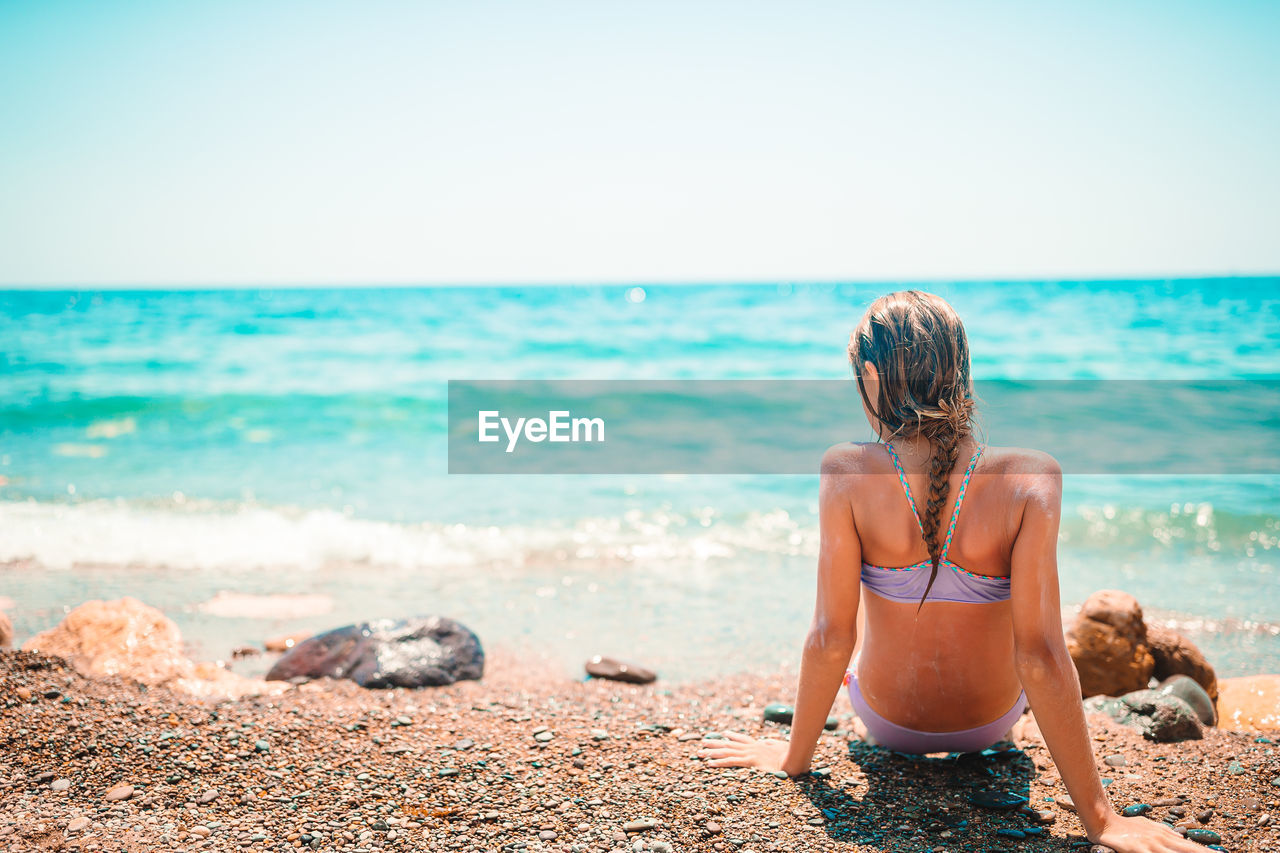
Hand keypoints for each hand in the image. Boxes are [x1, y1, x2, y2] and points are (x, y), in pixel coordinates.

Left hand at [698, 731, 794, 773]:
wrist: (794, 758)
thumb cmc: (791, 754)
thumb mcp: (781, 747)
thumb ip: (772, 743)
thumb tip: (767, 742)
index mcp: (759, 745)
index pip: (743, 739)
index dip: (733, 736)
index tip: (724, 734)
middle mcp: (752, 747)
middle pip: (729, 744)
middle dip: (715, 743)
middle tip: (703, 741)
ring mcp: (750, 754)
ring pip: (727, 751)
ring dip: (712, 752)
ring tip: (700, 752)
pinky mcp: (750, 762)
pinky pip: (731, 762)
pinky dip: (719, 762)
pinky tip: (710, 763)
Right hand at [1091, 814, 1206, 852]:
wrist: (1103, 821)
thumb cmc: (1125, 824)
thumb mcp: (1148, 825)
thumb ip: (1165, 831)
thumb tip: (1182, 838)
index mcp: (1165, 835)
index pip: (1191, 847)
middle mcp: (1161, 839)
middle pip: (1189, 851)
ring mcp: (1151, 844)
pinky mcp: (1138, 849)